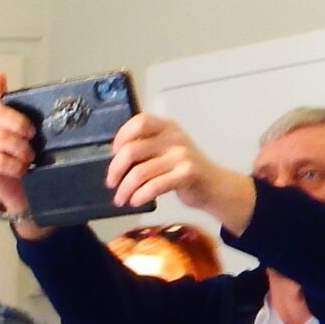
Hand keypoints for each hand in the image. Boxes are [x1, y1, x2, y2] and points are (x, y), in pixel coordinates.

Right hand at [0, 73, 42, 231]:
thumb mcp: (49, 147)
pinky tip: (22, 170)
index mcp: (10, 126)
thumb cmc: (40, 171)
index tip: (1, 77)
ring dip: (18, 147)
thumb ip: (51, 131)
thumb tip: (74, 115)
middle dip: (16, 121)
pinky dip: (11, 163)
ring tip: (31, 158)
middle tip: (32, 133)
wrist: (31, 201)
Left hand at [106, 113, 256, 231]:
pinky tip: (135, 201)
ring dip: (124, 189)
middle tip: (111, 183)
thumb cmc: (182, 169)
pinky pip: (154, 186)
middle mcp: (174, 137)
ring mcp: (181, 155)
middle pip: (131, 150)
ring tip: (120, 199)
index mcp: (167, 127)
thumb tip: (114, 160)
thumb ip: (145, 148)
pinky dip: (139, 196)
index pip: (139, 122)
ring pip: (139, 173)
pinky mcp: (186, 174)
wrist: (213, 185)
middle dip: (115, 170)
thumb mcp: (165, 150)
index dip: (121, 137)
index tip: (114, 154)